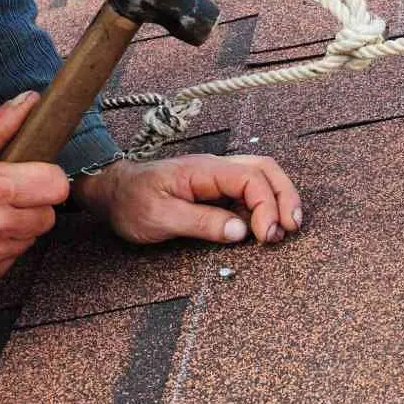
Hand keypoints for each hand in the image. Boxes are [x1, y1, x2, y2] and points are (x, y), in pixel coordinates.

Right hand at [0, 91, 68, 287]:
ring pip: (31, 238)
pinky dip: (3, 247)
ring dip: (18, 227)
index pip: (55, 186)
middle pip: (48, 216)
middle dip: (33, 204)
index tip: (33, 176)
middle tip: (8, 196)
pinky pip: (13, 259)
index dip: (47, 178)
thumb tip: (30, 102)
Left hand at [72, 154, 301, 244]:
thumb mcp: (160, 218)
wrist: (112, 192)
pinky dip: (264, 207)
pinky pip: (249, 191)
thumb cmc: (131, 202)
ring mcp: (217, 177)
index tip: (264, 235)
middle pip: (265, 169)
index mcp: (203, 171)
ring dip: (278, 200)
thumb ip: (201, 223)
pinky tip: (264, 228)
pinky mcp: (215, 190)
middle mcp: (215, 168)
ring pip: (261, 177)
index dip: (266, 205)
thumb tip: (241, 231)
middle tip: (290, 228)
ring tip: (284, 229)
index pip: (250, 177)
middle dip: (285, 197)